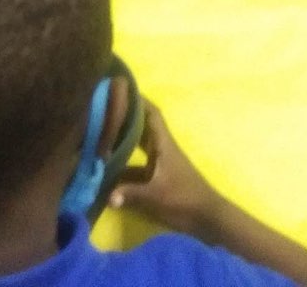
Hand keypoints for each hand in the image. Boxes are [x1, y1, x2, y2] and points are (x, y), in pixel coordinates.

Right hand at [110, 101, 217, 236]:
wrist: (205, 216)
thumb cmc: (184, 199)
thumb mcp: (156, 196)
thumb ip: (131, 195)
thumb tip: (107, 196)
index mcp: (163, 144)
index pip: (151, 114)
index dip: (138, 100)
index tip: (121, 90)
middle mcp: (161, 148)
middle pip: (142, 127)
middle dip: (125, 118)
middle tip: (103, 111)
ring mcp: (159, 162)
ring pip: (139, 145)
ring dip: (123, 141)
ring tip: (101, 137)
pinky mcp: (157, 177)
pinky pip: (136, 165)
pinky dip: (124, 165)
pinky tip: (108, 171)